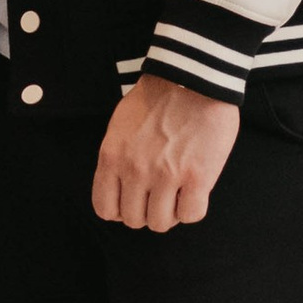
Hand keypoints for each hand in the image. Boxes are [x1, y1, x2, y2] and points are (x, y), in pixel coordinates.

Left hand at [91, 76, 238, 230]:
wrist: (193, 79)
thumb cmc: (158, 98)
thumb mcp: (120, 126)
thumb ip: (117, 157)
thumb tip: (121, 187)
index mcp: (112, 156)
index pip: (105, 208)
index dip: (120, 211)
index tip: (134, 203)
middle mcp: (135, 170)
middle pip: (134, 220)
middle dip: (147, 212)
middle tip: (160, 196)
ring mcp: (166, 176)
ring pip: (161, 223)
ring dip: (170, 213)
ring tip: (178, 194)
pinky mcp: (197, 178)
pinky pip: (191, 215)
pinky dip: (192, 209)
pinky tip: (195, 192)